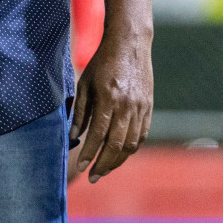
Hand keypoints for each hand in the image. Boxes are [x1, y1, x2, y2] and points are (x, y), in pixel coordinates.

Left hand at [68, 29, 152, 183]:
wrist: (129, 45)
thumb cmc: (101, 62)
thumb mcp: (84, 83)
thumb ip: (80, 111)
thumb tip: (74, 136)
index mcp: (108, 98)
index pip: (99, 134)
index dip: (89, 153)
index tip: (81, 166)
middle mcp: (127, 106)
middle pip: (117, 145)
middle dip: (104, 165)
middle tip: (93, 177)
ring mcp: (141, 108)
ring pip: (131, 144)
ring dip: (118, 161)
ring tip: (104, 169)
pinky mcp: (149, 108)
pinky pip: (141, 135)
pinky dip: (131, 149)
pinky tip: (120, 155)